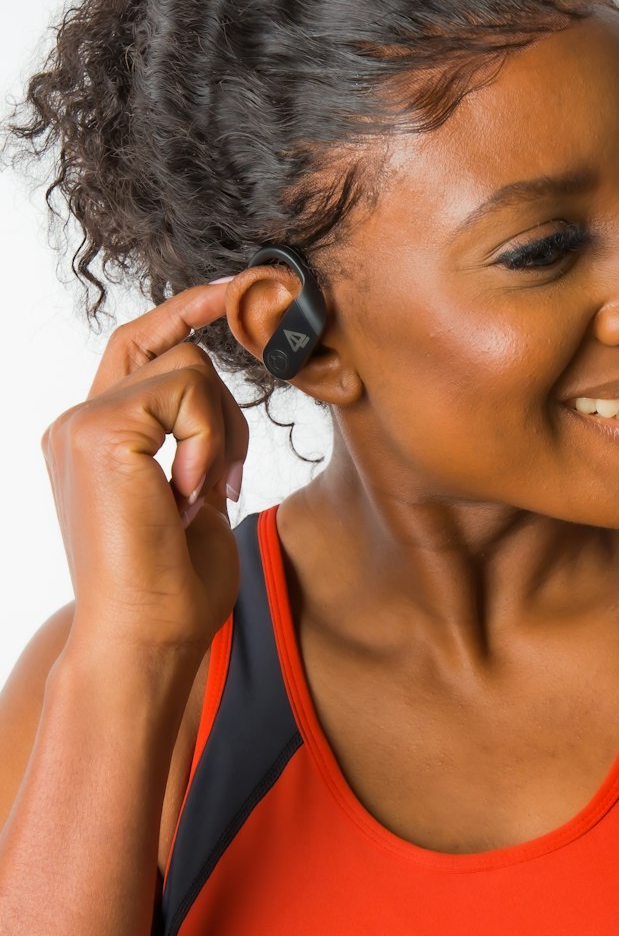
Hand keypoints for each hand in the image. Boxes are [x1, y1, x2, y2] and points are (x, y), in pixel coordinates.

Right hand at [40, 280, 249, 658]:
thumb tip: (221, 416)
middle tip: (225, 482)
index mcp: (92, 442)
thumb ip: (197, 452)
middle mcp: (75, 425)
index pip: (134, 349)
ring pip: (189, 368)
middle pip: (170, 350)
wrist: (143, 640)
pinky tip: (189, 494)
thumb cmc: (171, 594)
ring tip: (199, 499)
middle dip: (223, 403)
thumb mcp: (193, 506)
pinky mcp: (98, 429)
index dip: (180, 314)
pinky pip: (187, 391)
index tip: (226, 294)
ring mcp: (80, 423)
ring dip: (221, 433)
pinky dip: (211, 441)